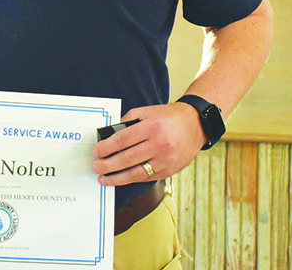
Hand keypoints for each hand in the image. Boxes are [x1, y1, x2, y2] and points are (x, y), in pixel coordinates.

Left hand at [90, 103, 205, 185]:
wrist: (196, 125)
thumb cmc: (169, 117)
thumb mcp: (147, 111)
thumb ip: (128, 121)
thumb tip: (110, 134)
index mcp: (151, 127)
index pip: (123, 140)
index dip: (106, 147)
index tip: (96, 151)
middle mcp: (159, 145)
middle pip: (127, 158)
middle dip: (108, 165)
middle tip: (96, 167)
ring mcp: (165, 160)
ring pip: (137, 173)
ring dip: (117, 178)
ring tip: (104, 178)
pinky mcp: (169, 171)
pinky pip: (147, 178)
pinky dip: (132, 179)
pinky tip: (121, 179)